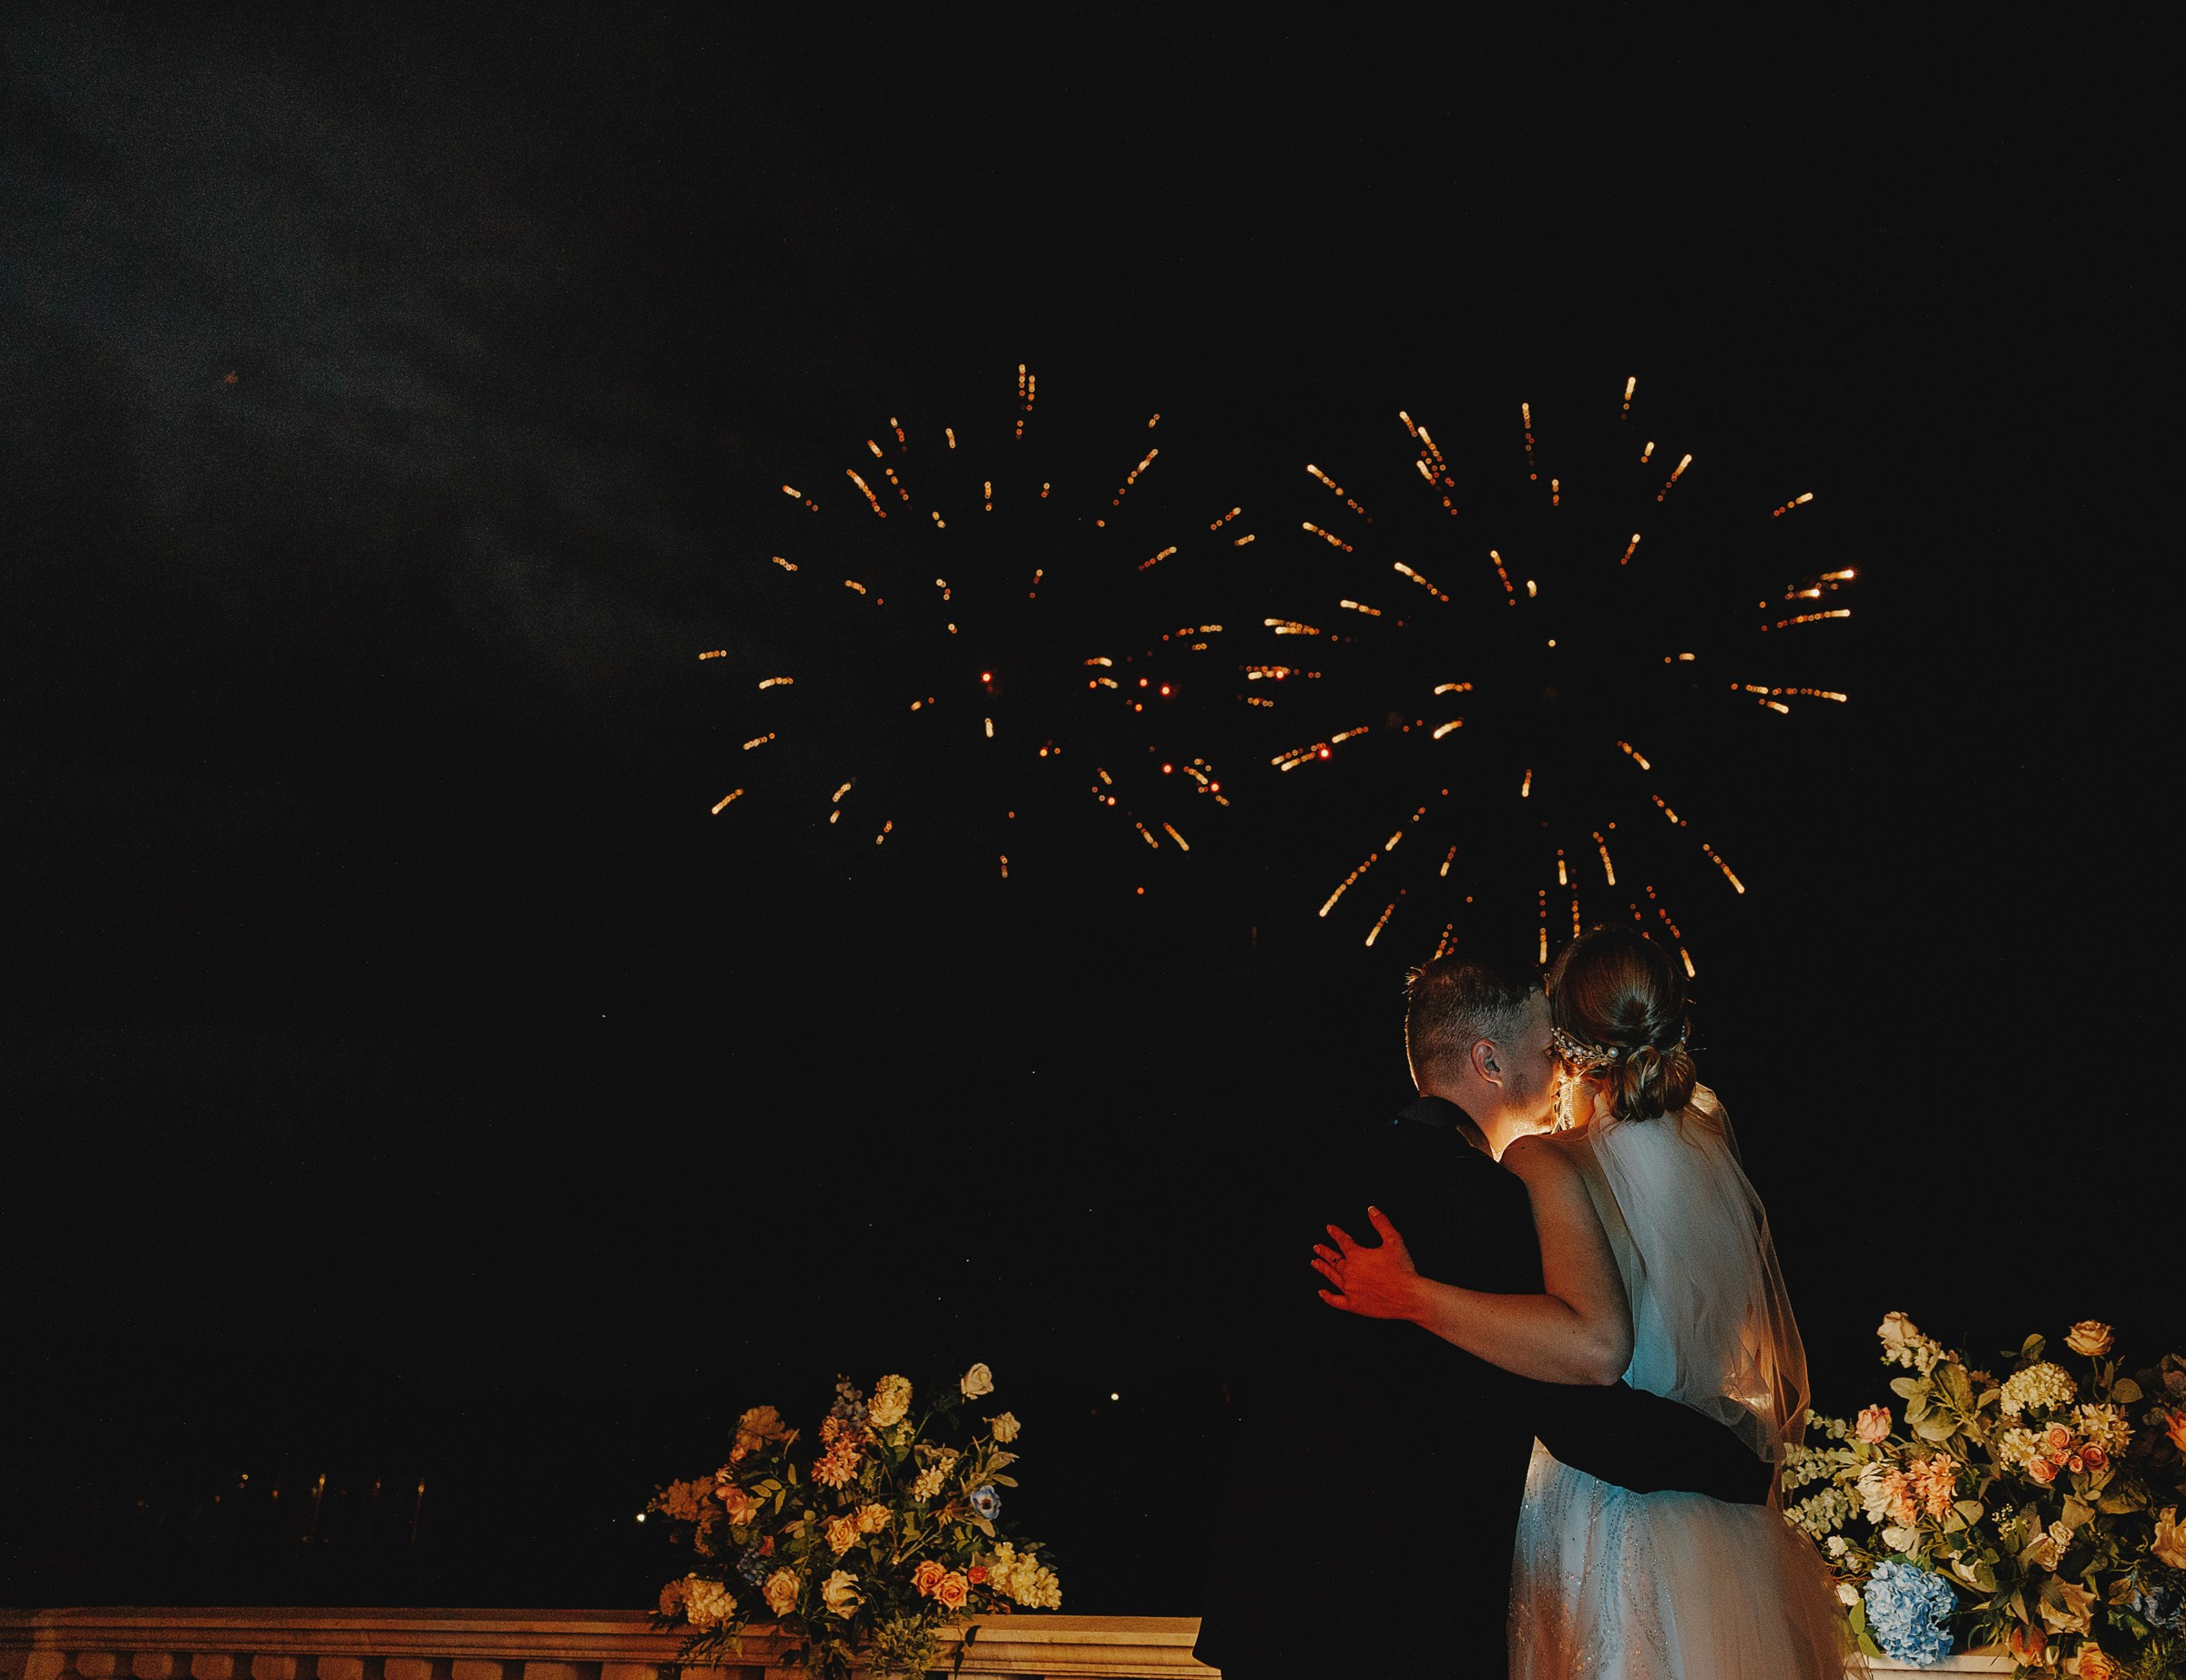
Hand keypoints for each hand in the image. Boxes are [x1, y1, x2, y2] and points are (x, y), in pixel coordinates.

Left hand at [1311, 1205, 1421, 1319]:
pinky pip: (1335, 1300)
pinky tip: (1322, 1292)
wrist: (1408, 1296)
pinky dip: (1327, 1296)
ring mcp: (1350, 1289)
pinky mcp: (1354, 1304)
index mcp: (1357, 1255)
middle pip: (1333, 1259)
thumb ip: (1381, 1223)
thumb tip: (1371, 1210)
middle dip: (1324, 1251)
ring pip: (1331, 1276)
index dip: (1335, 1233)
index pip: (1342, 1241)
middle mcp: (1349, 1272)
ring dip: (1323, 1268)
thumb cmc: (1402, 1269)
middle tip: (1316, 1247)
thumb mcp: (1393, 1240)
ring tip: (1315, 1263)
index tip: (1329, 1228)